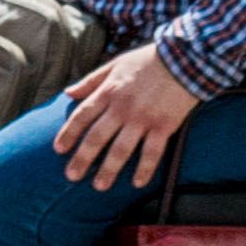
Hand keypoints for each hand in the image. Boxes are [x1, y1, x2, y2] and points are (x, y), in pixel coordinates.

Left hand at [50, 41, 205, 191]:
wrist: (186, 58)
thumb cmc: (148, 61)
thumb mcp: (115, 65)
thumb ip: (91, 80)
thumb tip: (68, 93)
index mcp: (109, 92)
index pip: (82, 116)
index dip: (69, 133)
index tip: (58, 150)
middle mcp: (122, 107)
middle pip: (97, 137)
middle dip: (82, 159)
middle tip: (72, 176)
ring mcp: (143, 118)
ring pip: (121, 149)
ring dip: (109, 170)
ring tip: (99, 186)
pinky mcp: (164, 125)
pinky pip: (152, 152)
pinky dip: (144, 169)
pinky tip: (137, 183)